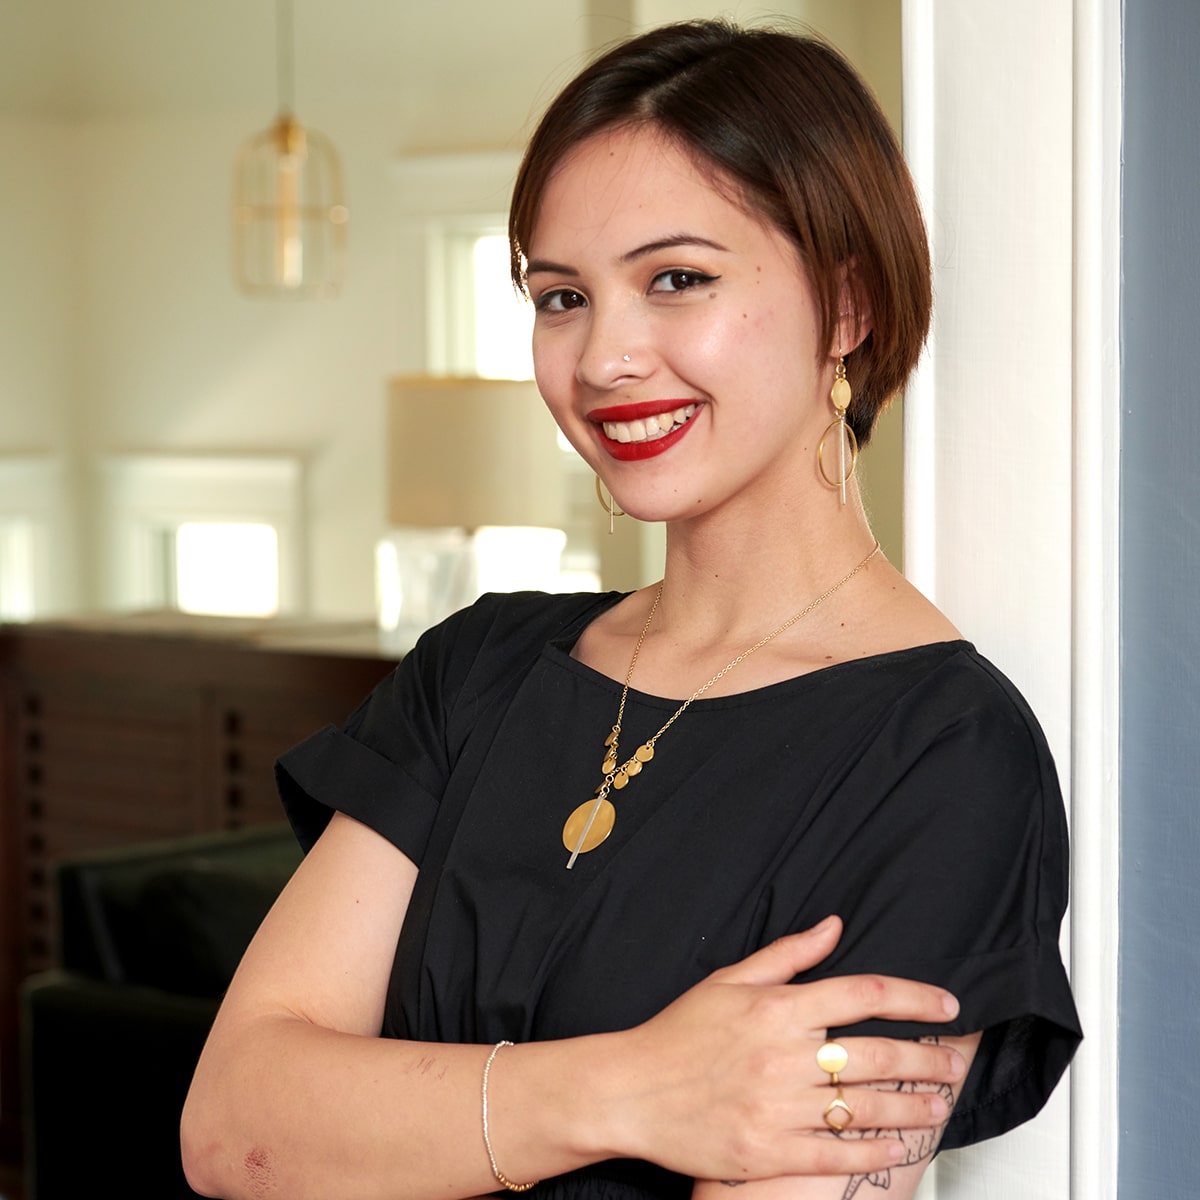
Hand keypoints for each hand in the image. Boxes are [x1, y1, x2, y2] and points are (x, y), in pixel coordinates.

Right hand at [612, 916, 965, 1181]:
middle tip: (953, 1064)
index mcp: (776, 1008)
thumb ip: (788, 955)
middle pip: (875, 1055)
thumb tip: (834, 926)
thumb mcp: (729, 980)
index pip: (862, 994)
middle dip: (926, 1059)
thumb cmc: (678, 1034)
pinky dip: (872, 1152)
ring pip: (863, 1108)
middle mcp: (782, 1056)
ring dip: (910, 1107)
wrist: (630, 1091)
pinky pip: (834, 1155)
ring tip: (938, 1105)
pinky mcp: (766, 1151)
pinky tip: (897, 1147)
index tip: (944, 1004)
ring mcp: (776, 1107)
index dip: (913, 998)